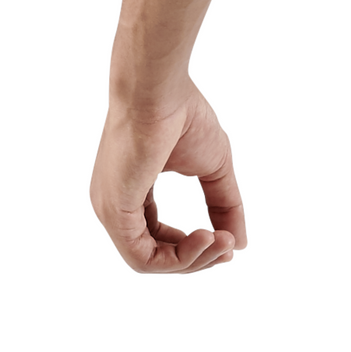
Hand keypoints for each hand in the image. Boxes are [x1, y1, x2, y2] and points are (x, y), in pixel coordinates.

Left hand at [90, 83, 245, 273]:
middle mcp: (114, 205)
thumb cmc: (181, 114)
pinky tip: (206, 237)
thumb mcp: (212, 168)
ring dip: (192, 260)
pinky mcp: (114, 210)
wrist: (160, 89)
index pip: (157, 238)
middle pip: (154, 255)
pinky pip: (143, 257)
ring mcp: (110, 209)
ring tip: (222, 241)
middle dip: (197, 258)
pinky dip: (179, 257)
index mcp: (132, 193)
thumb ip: (224, 205)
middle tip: (229, 245)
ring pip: (149, 262)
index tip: (227, 241)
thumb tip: (239, 243)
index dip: (193, 248)